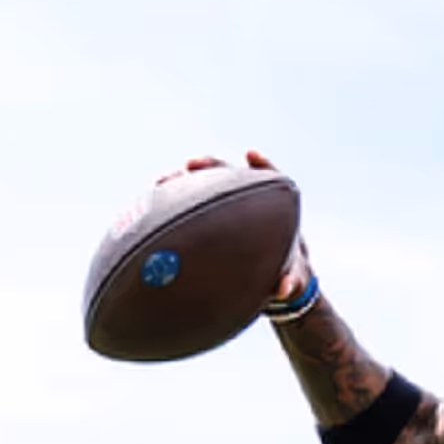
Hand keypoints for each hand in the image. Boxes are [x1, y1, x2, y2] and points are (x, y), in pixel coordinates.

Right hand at [162, 151, 309, 301]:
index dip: (262, 166)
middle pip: (229, 177)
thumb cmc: (286, 275)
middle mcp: (249, 206)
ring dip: (183, 183)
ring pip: (204, 190)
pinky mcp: (209, 223)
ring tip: (163, 181)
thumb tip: (284, 288)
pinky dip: (173, 206)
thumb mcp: (292, 279)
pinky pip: (189, 210)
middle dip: (211, 166)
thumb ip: (291, 281)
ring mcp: (226, 212)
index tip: (250, 155)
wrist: (272, 280)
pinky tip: (151, 206)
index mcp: (274, 211)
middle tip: (192, 164)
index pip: (270, 179)